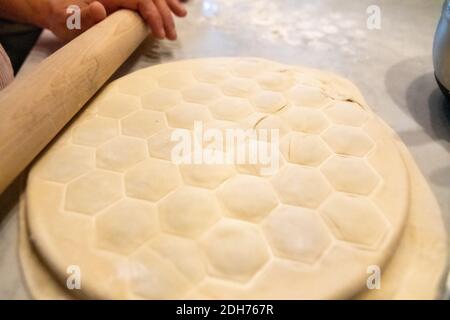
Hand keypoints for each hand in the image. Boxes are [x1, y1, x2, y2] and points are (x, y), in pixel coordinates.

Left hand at [43, 0, 186, 40]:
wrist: (54, 10)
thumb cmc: (61, 18)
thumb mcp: (68, 19)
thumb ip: (83, 15)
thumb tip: (99, 7)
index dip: (153, 15)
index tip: (160, 34)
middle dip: (164, 14)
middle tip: (172, 36)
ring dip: (168, 4)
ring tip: (182, 16)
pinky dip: (160, 2)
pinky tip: (173, 7)